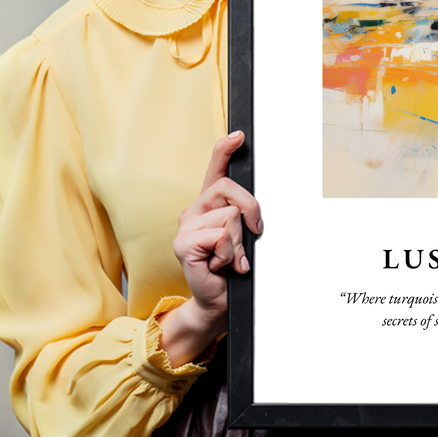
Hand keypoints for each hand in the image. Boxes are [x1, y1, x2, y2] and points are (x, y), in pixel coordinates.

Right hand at [158, 131, 262, 365]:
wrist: (218, 300)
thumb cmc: (232, 268)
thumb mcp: (243, 236)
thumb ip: (244, 216)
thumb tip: (254, 208)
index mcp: (209, 204)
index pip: (215, 169)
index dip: (225, 149)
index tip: (239, 135)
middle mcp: (194, 210)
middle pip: (230, 189)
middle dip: (251, 211)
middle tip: (252, 234)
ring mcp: (185, 226)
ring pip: (230, 216)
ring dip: (239, 242)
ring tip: (230, 258)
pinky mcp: (183, 244)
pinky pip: (220, 236)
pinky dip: (229, 254)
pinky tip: (220, 265)